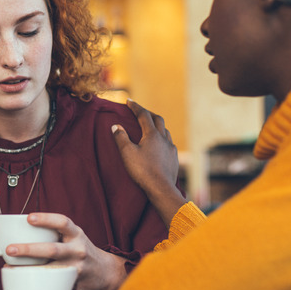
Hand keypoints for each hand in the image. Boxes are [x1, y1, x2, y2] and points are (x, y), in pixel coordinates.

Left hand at [4, 213, 126, 289]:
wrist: (103, 271)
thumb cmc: (79, 250)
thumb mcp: (72, 236)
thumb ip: (54, 233)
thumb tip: (20, 230)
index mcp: (76, 234)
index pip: (63, 222)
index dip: (45, 219)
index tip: (28, 218)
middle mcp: (77, 250)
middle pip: (53, 249)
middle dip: (29, 249)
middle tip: (10, 249)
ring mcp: (75, 268)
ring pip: (51, 269)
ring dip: (29, 268)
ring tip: (11, 267)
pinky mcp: (72, 282)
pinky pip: (53, 282)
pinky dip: (36, 280)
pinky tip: (22, 279)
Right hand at [111, 100, 185, 225]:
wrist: (161, 188)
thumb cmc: (142, 170)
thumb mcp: (127, 153)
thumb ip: (121, 138)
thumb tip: (116, 126)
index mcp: (152, 135)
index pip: (143, 115)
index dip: (135, 107)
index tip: (128, 101)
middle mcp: (164, 138)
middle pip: (158, 119)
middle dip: (148, 113)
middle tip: (140, 112)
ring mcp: (171, 148)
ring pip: (165, 131)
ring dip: (157, 125)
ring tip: (150, 127)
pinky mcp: (174, 158)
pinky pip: (169, 143)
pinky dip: (162, 138)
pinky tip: (159, 145)